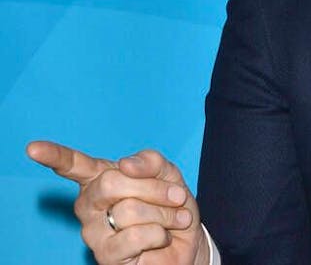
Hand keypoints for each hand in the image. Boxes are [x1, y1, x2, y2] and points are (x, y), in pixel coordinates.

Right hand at [26, 141, 209, 264]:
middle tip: (176, 196)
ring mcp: (94, 231)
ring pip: (129, 210)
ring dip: (163, 213)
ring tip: (172, 220)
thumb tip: (124, 164)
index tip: (33, 148)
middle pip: (112, 183)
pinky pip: (135, 237)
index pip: (73, 164)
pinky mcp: (105, 255)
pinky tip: (161, 238)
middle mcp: (89, 204)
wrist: (186, 240)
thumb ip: (150, 161)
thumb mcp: (168, 173)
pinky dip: (159, 234)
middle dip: (153, 188)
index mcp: (100, 178)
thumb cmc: (170, 204)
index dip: (54, 155)